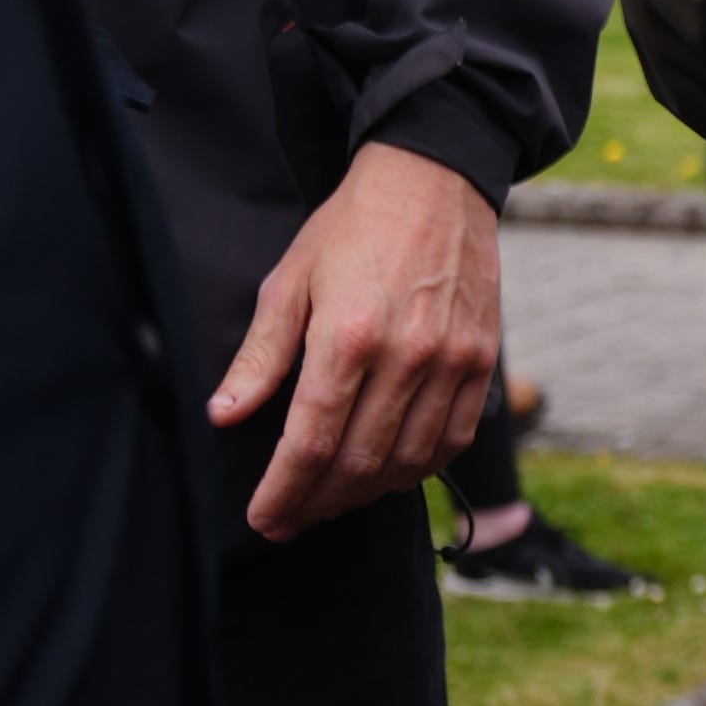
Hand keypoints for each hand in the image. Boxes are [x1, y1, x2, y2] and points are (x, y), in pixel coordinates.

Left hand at [208, 139, 500, 539]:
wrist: (434, 183)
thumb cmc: (350, 229)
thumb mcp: (289, 281)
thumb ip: (261, 355)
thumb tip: (223, 416)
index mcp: (349, 337)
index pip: (311, 441)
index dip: (284, 491)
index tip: (262, 519)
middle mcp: (407, 357)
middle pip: (360, 463)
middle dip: (317, 504)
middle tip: (289, 521)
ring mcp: (452, 362)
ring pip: (409, 462)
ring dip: (365, 495)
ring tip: (331, 502)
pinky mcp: (482, 362)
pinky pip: (453, 440)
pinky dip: (419, 470)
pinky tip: (388, 476)